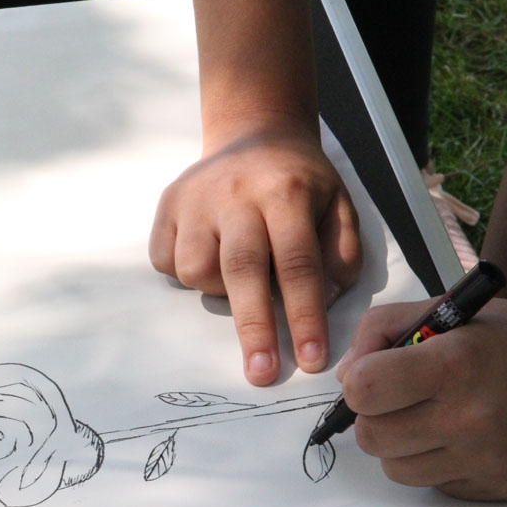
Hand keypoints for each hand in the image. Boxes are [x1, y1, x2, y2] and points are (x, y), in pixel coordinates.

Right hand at [150, 119, 361, 385]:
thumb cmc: (300, 182)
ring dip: (217, 290)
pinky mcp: (166, 205)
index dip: (305, 316)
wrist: (254, 133)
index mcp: (286, 193)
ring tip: (236, 275)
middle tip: (260, 374)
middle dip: (253, 327)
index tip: (310, 361)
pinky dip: (183, 272)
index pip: (298, 264)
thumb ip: (341, 252)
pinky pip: (165, 260)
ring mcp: (195, 199)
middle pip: (241, 269)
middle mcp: (236, 194)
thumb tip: (324, 300)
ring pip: (194, 268)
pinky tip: (208, 254)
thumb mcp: (339, 205)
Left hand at [337, 298, 506, 499]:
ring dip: (400, 445)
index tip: (377, 373)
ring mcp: (483, 460)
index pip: (364, 390)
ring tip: (431, 417)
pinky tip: (460, 439)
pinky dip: (433, 463)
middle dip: (374, 415)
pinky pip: (431, 485)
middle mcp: (469, 418)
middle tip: (400, 398)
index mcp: (455, 364)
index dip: (360, 381)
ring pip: (394, 468)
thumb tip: (345, 372)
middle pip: (371, 436)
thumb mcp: (454, 310)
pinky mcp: (493, 489)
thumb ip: (385, 327)